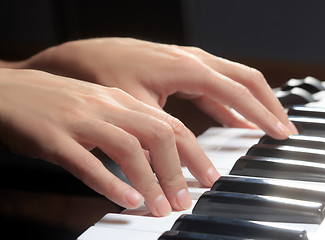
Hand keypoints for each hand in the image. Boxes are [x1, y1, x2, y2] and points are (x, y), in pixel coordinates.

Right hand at [0, 68, 218, 215]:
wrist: (11, 90)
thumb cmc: (59, 103)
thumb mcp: (101, 107)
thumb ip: (129, 126)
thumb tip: (157, 153)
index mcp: (121, 99)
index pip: (169, 124)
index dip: (193, 152)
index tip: (206, 177)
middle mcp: (106, 106)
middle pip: (157, 134)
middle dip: (178, 171)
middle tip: (186, 199)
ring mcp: (81, 120)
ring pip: (127, 148)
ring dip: (150, 181)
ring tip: (161, 207)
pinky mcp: (55, 137)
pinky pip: (87, 162)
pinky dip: (111, 183)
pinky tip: (127, 200)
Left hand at [23, 38, 297, 138]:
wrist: (87, 56)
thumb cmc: (108, 74)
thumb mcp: (134, 108)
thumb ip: (161, 135)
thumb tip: (177, 168)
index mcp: (188, 67)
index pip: (237, 90)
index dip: (262, 113)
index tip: (280, 132)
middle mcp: (195, 60)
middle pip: (246, 79)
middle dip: (269, 104)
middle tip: (285, 129)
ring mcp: (191, 63)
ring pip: (234, 80)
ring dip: (253, 103)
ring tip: (268, 126)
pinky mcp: (184, 71)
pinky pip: (216, 87)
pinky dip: (230, 105)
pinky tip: (236, 121)